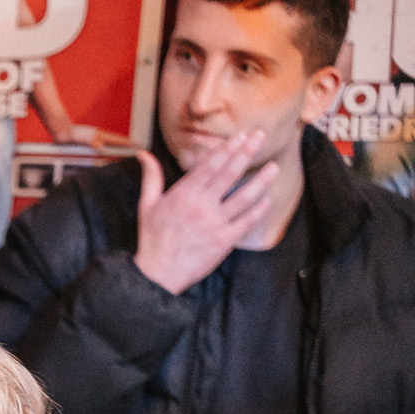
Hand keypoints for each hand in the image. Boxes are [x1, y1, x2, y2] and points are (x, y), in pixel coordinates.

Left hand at [53, 123, 133, 148]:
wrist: (60, 131)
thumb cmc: (70, 135)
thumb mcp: (80, 138)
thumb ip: (90, 141)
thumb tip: (100, 147)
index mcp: (99, 136)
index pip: (117, 140)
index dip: (128, 143)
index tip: (138, 145)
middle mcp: (99, 137)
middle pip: (116, 142)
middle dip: (126, 146)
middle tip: (137, 149)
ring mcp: (94, 139)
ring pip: (109, 145)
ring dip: (118, 149)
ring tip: (126, 153)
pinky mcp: (89, 143)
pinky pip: (102, 148)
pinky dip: (108, 151)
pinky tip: (109, 154)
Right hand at [132, 130, 278, 294]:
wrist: (158, 273)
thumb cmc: (152, 238)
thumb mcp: (146, 205)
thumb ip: (151, 177)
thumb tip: (143, 154)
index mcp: (183, 194)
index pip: (210, 165)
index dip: (227, 148)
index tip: (241, 136)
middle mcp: (201, 205)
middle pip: (230, 174)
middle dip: (247, 153)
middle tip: (260, 137)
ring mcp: (215, 223)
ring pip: (244, 196)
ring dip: (261, 180)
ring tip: (273, 167)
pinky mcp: (224, 240)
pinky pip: (247, 221)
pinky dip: (259, 209)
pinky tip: (267, 199)